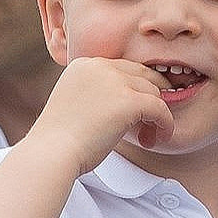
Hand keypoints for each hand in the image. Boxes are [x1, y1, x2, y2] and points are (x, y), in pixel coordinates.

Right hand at [27, 57, 174, 176]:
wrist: (51, 153)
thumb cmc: (61, 140)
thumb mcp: (78, 104)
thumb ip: (101, 95)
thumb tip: (129, 103)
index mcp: (84, 64)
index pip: (124, 69)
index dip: (137, 89)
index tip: (141, 110)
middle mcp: (99, 66)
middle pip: (143, 76)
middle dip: (152, 98)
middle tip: (153, 121)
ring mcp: (115, 81)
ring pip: (153, 92)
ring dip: (157, 115)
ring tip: (148, 136)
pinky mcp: (128, 100)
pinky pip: (160, 108)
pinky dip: (165, 123)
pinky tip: (159, 137)